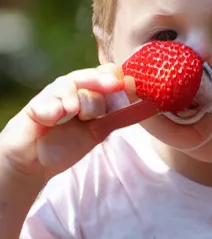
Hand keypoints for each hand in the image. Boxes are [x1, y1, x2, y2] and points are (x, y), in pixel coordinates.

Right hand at [0, 64, 124, 184]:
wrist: (35, 162)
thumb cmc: (65, 144)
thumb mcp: (98, 130)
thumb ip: (119, 117)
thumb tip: (149, 106)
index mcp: (86, 93)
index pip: (102, 76)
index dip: (116, 79)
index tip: (131, 83)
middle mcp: (69, 90)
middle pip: (88, 77)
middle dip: (102, 81)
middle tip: (115, 85)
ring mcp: (52, 96)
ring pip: (70, 86)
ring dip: (81, 100)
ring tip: (78, 113)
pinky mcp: (35, 106)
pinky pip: (48, 101)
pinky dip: (55, 107)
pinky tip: (56, 116)